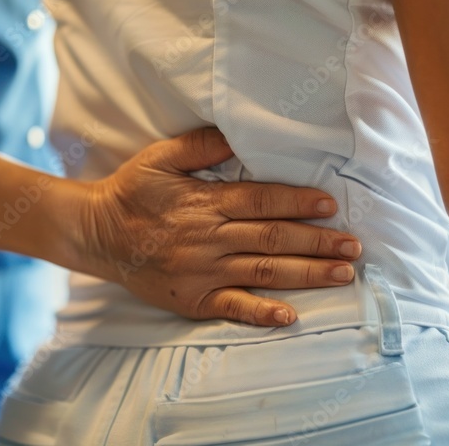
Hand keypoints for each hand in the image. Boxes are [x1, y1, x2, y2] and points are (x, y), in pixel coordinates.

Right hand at [74, 128, 360, 326]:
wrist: (95, 234)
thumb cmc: (132, 192)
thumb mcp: (160, 157)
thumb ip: (201, 145)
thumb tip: (240, 134)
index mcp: (205, 202)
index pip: (261, 201)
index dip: (298, 202)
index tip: (330, 205)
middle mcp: (209, 238)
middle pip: (273, 238)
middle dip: (318, 242)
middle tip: (353, 246)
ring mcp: (203, 272)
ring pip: (263, 271)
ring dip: (306, 273)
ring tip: (341, 274)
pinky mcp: (193, 299)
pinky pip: (232, 307)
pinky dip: (261, 312)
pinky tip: (290, 315)